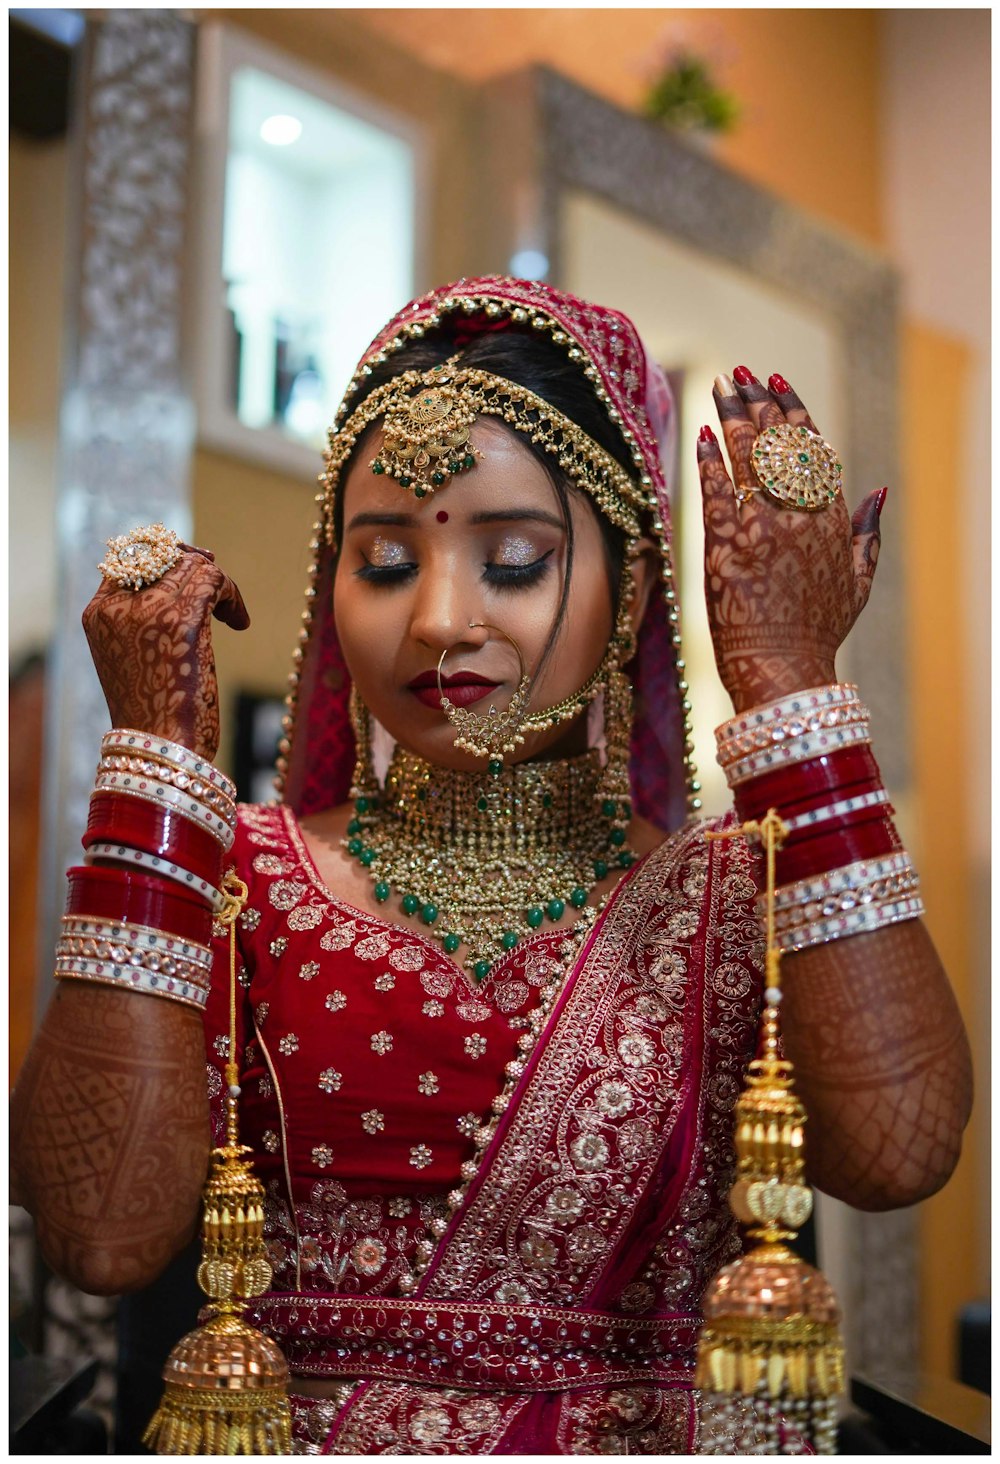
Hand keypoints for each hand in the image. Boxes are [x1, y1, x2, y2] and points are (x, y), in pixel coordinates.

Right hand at [82, 544, 249, 760]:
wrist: (160, 749)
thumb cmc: (153, 714)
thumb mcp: (137, 657)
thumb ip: (145, 620)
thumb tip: (189, 576)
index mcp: (99, 614)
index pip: (130, 559)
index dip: (165, 559)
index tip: (194, 572)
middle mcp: (117, 607)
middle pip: (162, 556)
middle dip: (195, 567)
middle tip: (219, 591)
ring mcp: (147, 611)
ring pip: (190, 565)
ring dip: (218, 584)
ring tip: (231, 614)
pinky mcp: (180, 621)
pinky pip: (213, 580)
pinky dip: (232, 595)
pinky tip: (239, 623)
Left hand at [697, 367, 883, 713]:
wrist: (783, 670)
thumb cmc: (818, 633)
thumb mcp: (858, 583)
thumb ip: (869, 534)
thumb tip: (878, 489)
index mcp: (833, 521)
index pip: (814, 450)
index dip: (794, 411)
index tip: (778, 383)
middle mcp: (801, 518)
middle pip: (780, 443)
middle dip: (760, 401)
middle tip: (741, 374)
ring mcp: (763, 530)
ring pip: (748, 458)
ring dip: (734, 417)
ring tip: (721, 388)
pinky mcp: (727, 548)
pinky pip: (716, 492)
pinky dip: (708, 461)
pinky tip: (701, 436)